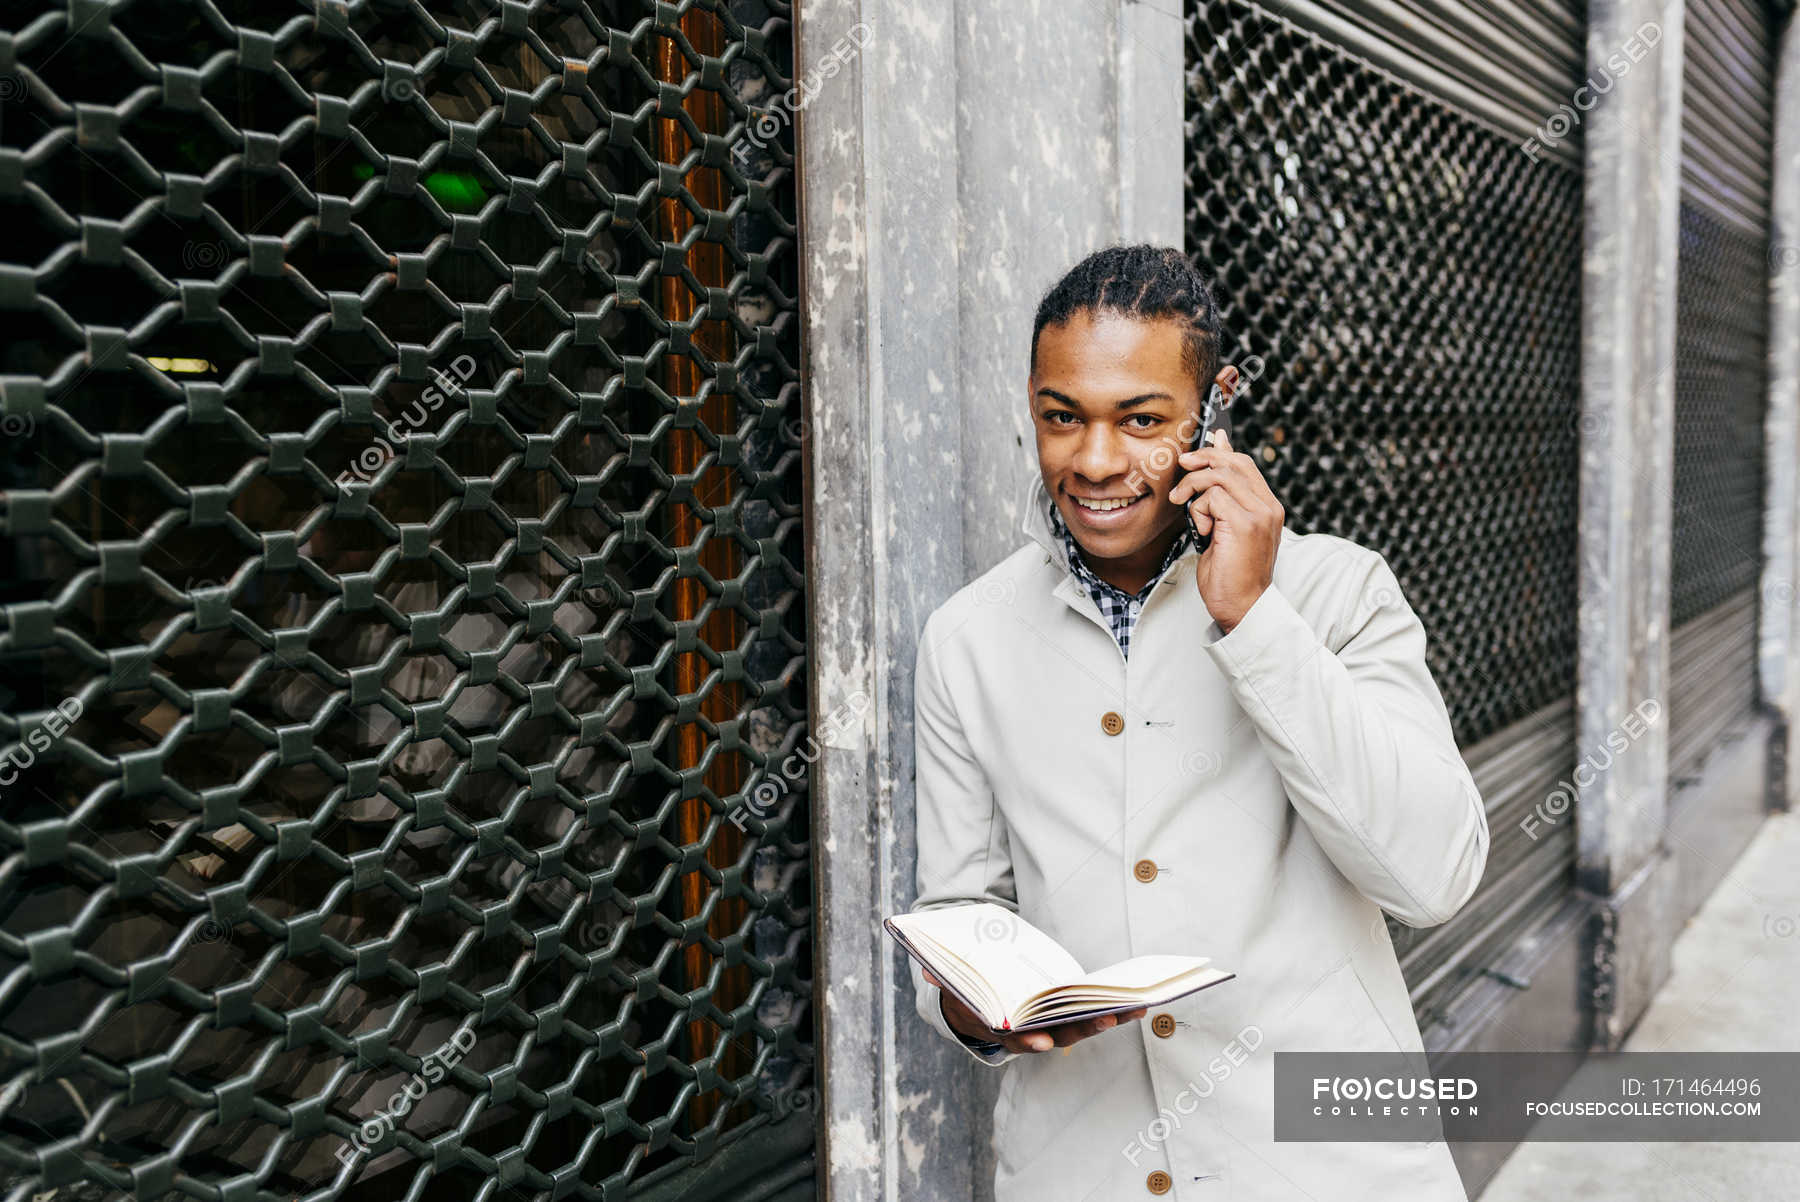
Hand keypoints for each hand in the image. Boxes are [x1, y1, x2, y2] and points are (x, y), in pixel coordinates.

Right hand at [925, 969, 1147, 1053]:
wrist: (977, 1012)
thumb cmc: (968, 996)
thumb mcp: (952, 988)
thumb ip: (944, 980)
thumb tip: (928, 970)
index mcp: (1003, 1032)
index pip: (1018, 1040)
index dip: (1030, 1041)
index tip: (1044, 1041)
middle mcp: (1030, 1037)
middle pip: (1061, 1036)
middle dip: (1085, 1028)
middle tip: (1109, 1016)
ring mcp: (1052, 1031)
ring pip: (1082, 1030)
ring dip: (1108, 1020)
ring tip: (1135, 1007)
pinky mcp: (1067, 1021)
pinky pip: (1090, 1019)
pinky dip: (1112, 1013)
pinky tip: (1133, 1003)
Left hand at [1169, 427, 1281, 632]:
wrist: (1242, 607)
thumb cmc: (1231, 574)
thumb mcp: (1224, 528)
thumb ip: (1222, 498)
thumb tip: (1211, 472)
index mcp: (1267, 507)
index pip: (1243, 464)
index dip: (1216, 453)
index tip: (1192, 459)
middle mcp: (1268, 507)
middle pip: (1233, 462)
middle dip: (1201, 461)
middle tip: (1181, 472)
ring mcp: (1259, 514)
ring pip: (1219, 476)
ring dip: (1193, 488)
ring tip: (1186, 507)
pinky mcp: (1244, 524)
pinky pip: (1212, 498)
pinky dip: (1198, 511)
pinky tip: (1203, 532)